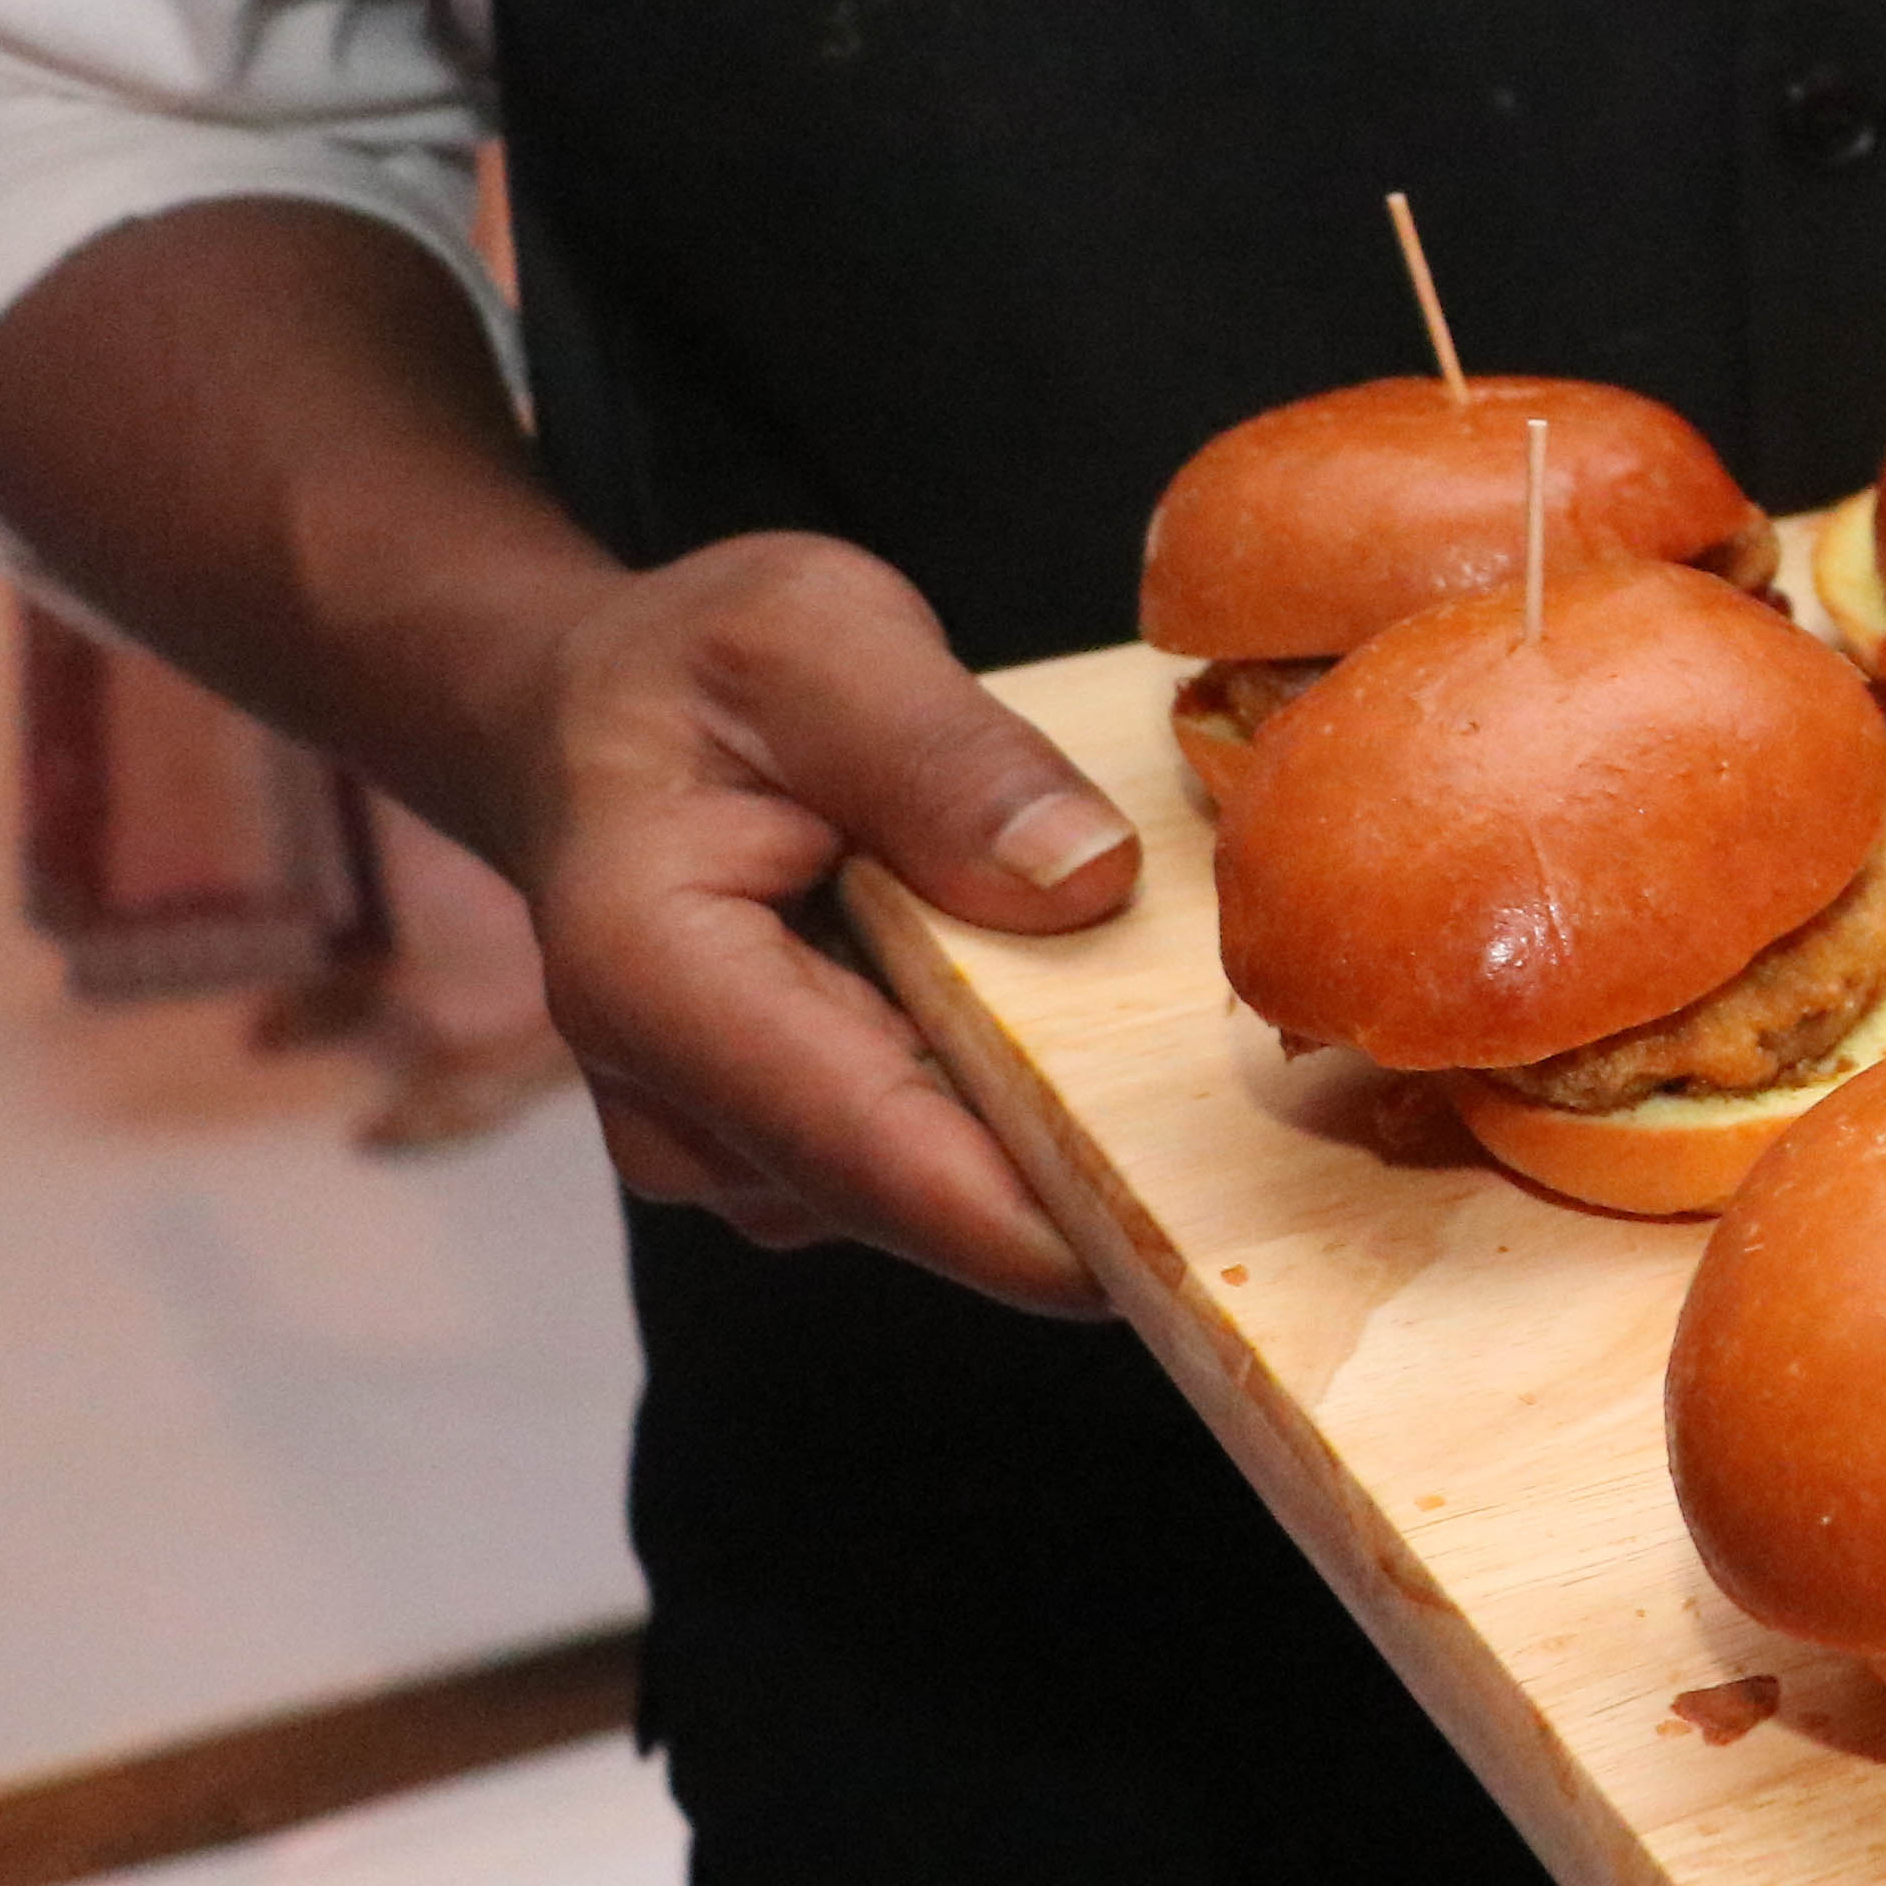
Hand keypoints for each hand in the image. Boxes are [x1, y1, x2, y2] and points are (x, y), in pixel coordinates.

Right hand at [503, 534, 1146, 1313]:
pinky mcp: (804, 1162)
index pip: (874, 1147)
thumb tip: (1082, 880)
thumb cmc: (698, 672)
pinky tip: (1114, 1048)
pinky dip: (1043, 1122)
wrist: (595, 725)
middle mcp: (683, 1110)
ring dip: (1078, 1146)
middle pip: (932, 1202)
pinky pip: (953, 1172)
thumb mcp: (816, 638)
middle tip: (1290, 1141)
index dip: (1050, 1216)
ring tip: (1198, 1052)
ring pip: (953, 1203)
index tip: (1210, 1247)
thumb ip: (939, 754)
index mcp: (654, 980)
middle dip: (1101, 1179)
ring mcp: (743, 1155)